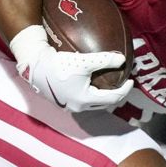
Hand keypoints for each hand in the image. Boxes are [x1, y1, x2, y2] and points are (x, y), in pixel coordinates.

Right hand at [10, 25, 131, 111]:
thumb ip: (104, 60)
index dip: (124, 90)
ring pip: (92, 103)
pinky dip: (92, 93)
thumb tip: (122, 59)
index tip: (130, 80)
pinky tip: (92, 83)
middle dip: (115, 95)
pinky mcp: (62, 101)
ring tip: (109, 85)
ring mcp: (69, 105)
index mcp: (85, 100)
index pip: (112, 98)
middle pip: (103, 104)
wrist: (35, 67)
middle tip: (122, 84)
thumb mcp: (84, 61)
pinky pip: (83, 99)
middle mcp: (78, 107)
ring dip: (103, 96)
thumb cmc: (59, 65)